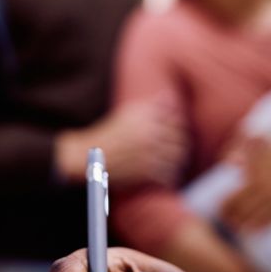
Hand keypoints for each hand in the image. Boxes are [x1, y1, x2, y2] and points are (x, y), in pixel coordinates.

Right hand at [55, 99, 188, 186]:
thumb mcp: (130, 114)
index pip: (178, 122)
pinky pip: (168, 174)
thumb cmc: (112, 133)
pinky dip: (168, 176)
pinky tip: (164, 176)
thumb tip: (170, 95)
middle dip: (181, 146)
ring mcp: (148, 153)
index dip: (180, 130)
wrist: (89, 155)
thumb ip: (152, 106)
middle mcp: (149, 134)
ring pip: (177, 158)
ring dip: (177, 162)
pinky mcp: (145, 172)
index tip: (177, 136)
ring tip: (173, 163)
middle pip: (181, 140)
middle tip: (179, 151)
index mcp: (147, 117)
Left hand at [221, 141, 270, 230]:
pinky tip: (254, 231)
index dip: (224, 206)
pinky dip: (260, 226)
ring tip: (238, 229)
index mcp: (254, 171)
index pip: (233, 193)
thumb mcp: (264, 149)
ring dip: (244, 224)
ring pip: (255, 215)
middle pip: (241, 207)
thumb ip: (246, 154)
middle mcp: (262, 184)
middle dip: (231, 218)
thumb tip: (230, 163)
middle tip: (227, 224)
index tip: (219, 211)